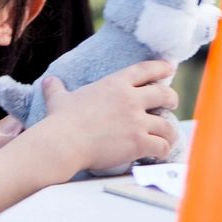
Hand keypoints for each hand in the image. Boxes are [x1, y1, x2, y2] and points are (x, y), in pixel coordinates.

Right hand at [34, 62, 177, 173]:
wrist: (63, 143)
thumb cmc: (60, 121)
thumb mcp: (59, 100)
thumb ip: (57, 90)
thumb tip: (49, 81)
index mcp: (115, 84)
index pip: (145, 69)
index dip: (161, 67)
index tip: (170, 67)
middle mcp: (130, 99)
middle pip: (164, 94)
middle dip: (172, 99)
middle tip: (172, 103)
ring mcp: (136, 121)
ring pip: (167, 124)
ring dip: (169, 132)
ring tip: (168, 137)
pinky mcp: (138, 142)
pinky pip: (161, 145)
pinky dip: (163, 151)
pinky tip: (159, 154)